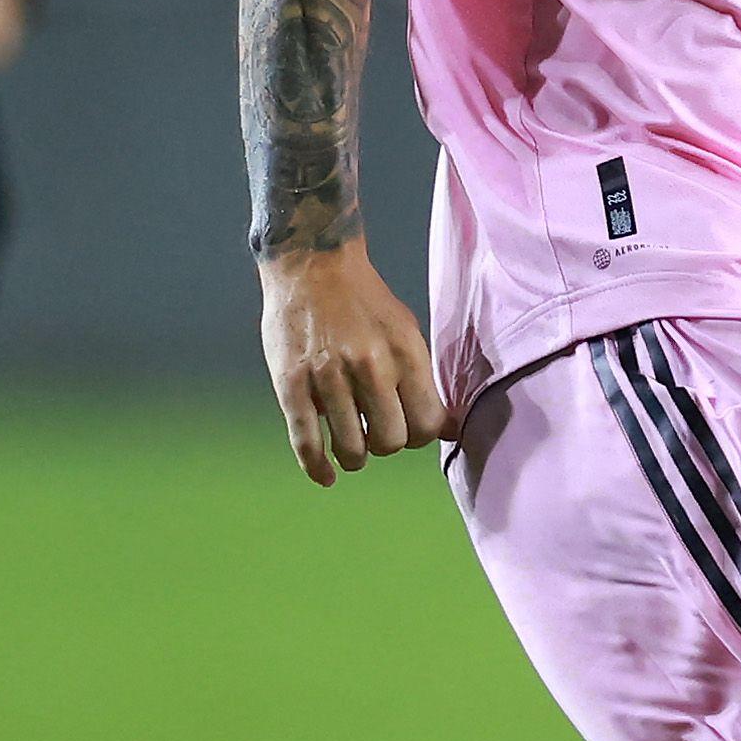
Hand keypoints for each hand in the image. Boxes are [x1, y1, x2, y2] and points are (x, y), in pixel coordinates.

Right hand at [258, 242, 443, 485]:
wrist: (312, 263)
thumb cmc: (364, 302)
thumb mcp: (406, 332)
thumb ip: (424, 381)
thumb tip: (449, 431)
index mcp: (405, 353)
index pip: (427, 425)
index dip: (419, 436)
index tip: (407, 429)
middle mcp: (370, 366)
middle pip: (391, 441)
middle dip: (386, 445)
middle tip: (376, 433)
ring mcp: (328, 375)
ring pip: (351, 448)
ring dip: (354, 457)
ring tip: (352, 449)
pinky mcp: (291, 382)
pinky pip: (306, 440)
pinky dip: (317, 467)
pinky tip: (325, 476)